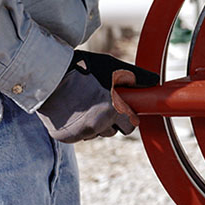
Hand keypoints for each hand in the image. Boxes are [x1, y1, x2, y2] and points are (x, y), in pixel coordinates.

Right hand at [36, 51, 158, 142]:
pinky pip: (79, 136)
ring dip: (94, 124)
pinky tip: (73, 111)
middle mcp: (98, 125)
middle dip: (111, 121)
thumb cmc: (83, 68)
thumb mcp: (112, 67)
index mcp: (113, 109)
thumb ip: (136, 77)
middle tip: (101, 103)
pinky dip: (78, 127)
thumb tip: (156, 82)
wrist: (49, 73)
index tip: (120, 106)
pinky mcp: (65, 137)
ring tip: (84, 104)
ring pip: (96, 134)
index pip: (130, 125)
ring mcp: (80, 132)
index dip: (127, 115)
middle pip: (113, 132)